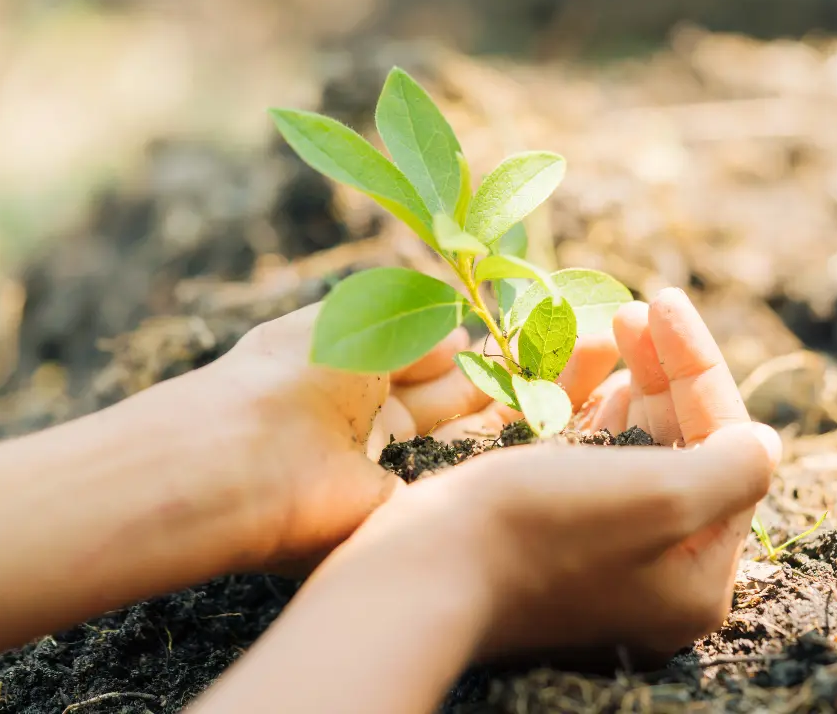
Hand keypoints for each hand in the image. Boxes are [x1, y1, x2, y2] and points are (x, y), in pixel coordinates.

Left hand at [195, 301, 618, 573]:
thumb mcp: (356, 322)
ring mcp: (392, 470)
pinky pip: (465, 485)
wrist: (248, 456)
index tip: (534, 337)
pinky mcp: (406, 514)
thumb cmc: (293, 370)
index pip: (428, 360)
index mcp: (353, 370)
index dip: (478, 351)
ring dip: (522, 416)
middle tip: (579, 359)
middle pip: (455, 402)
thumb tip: (459, 333)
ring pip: (468, 442)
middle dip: (509, 381)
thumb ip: (412, 323)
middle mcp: (375, 421)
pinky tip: (562, 433)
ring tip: (588, 385)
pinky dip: (510, 463)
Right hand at [334, 288, 779, 661]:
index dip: (698, 367)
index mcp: (697, 575)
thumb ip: (734, 467)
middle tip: (633, 307)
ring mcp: (605, 555)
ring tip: (610, 327)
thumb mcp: (663, 496)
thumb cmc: (540, 528)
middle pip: (685, 447)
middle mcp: (658, 572)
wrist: (421, 571)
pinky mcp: (557, 537)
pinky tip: (584, 372)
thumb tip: (761, 445)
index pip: (726, 449)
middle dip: (664, 370)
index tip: (662, 300)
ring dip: (631, 382)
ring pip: (640, 448)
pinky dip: (594, 411)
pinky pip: (595, 462)